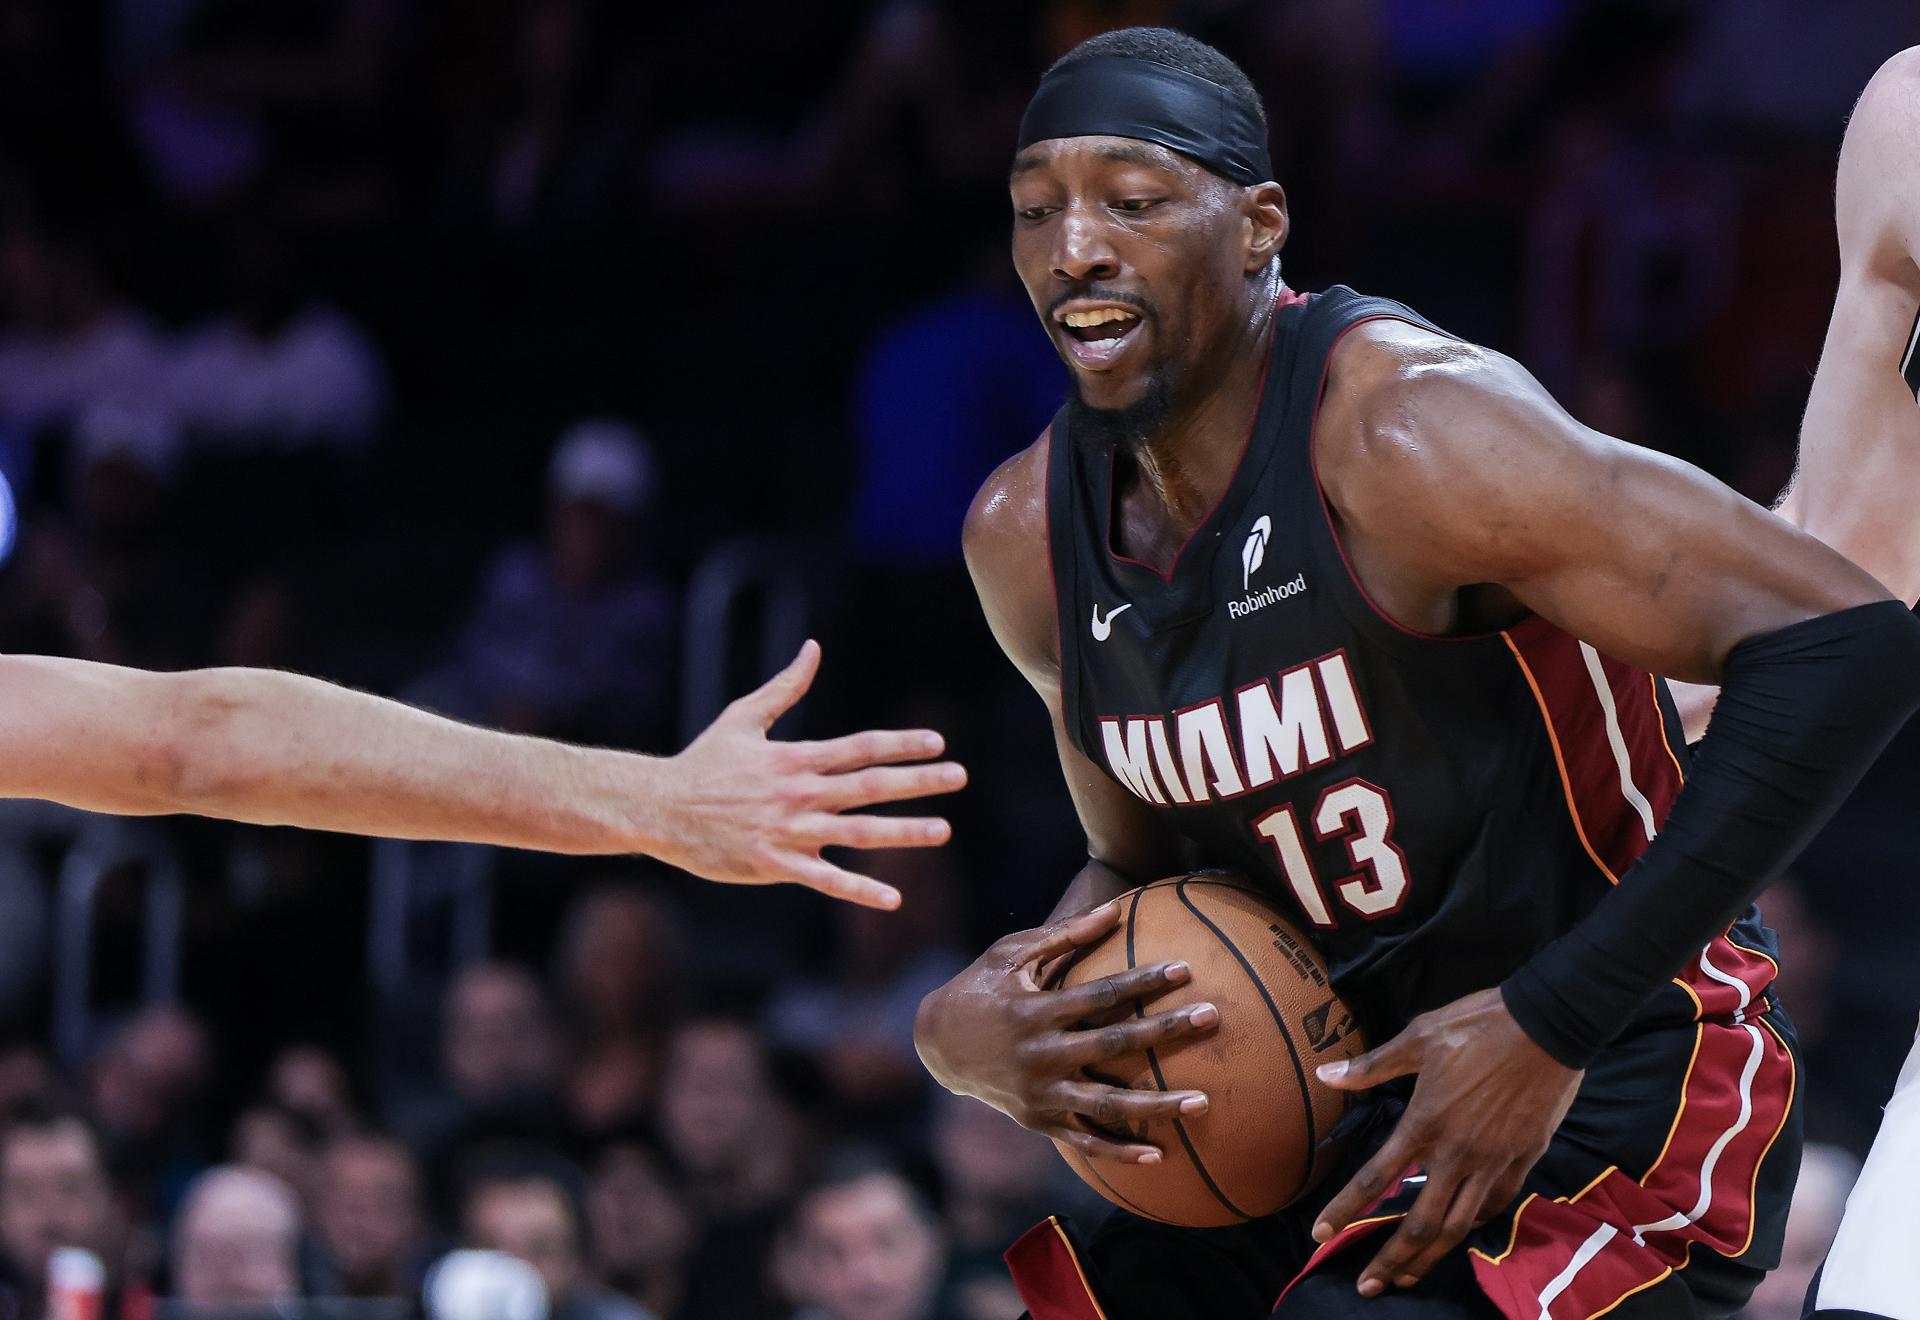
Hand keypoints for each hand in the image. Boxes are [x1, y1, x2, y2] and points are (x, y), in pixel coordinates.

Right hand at [652, 640, 964, 907]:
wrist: (659, 808)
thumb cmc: (703, 762)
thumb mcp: (743, 717)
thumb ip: (785, 686)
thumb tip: (813, 648)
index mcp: (795, 758)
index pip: (859, 748)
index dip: (900, 745)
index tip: (937, 742)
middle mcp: (799, 793)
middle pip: (869, 786)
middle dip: (918, 782)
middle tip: (959, 777)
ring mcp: (789, 831)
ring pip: (857, 832)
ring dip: (903, 832)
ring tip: (943, 831)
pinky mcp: (775, 865)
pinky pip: (825, 880)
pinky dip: (859, 890)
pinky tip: (893, 898)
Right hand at [913, 902, 1219, 1161]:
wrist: (937, 1045)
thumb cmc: (980, 987)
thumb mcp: (1011, 953)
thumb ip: (1064, 934)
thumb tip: (1116, 909)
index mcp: (1035, 1011)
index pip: (1101, 994)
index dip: (1143, 981)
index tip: (1185, 968)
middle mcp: (1039, 1054)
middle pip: (1114, 1044)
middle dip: (1166, 1031)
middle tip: (1212, 1018)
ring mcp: (1040, 1093)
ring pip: (1108, 1103)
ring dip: (1157, 1105)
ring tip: (1203, 1102)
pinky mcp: (1039, 1121)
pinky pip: (1085, 1141)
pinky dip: (1120, 1152)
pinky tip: (1159, 1156)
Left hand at [1310, 988, 1580, 1296]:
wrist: (1549, 1025)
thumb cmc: (1478, 1025)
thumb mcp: (1419, 1036)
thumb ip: (1372, 1065)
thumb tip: (1325, 1074)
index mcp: (1425, 1122)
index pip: (1377, 1177)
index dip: (1345, 1208)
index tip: (1320, 1234)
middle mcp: (1457, 1152)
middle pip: (1420, 1222)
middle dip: (1391, 1259)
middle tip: (1367, 1287)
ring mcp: (1493, 1161)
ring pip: (1458, 1225)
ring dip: (1430, 1257)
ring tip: (1407, 1278)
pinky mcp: (1523, 1159)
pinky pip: (1494, 1204)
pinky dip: (1473, 1225)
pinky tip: (1459, 1233)